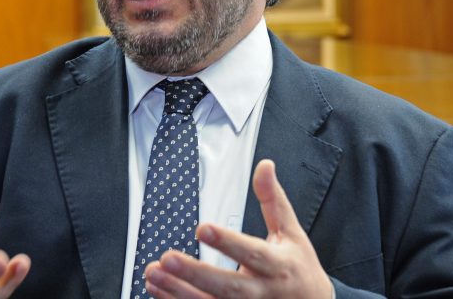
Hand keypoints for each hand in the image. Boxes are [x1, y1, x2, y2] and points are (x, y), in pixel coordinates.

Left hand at [144, 159, 331, 298]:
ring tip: (154, 272)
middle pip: (228, 287)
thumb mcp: (292, 232)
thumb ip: (273, 200)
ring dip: (179, 291)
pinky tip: (157, 289)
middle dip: (196, 273)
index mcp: (277, 265)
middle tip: (168, 257)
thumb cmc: (299, 268)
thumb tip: (264, 166)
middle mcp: (261, 292)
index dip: (227, 242)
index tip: (203, 228)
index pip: (251, 253)